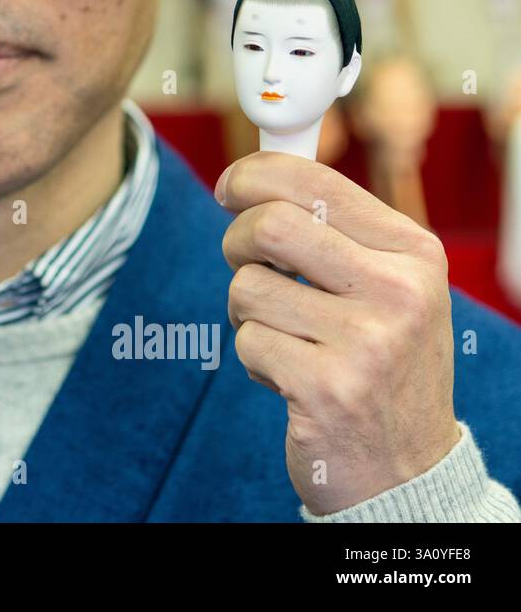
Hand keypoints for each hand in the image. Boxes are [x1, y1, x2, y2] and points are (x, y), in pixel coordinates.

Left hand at [216, 150, 458, 514]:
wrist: (406, 468)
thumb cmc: (379, 362)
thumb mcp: (385, 288)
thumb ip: (332, 231)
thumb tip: (250, 177)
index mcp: (413, 253)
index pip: (315, 181)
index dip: (254, 176)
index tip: (229, 188)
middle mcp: (399, 291)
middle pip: (269, 224)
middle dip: (236, 243)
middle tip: (246, 266)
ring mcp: (367, 342)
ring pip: (247, 287)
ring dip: (246, 313)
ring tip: (286, 338)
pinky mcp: (327, 389)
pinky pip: (247, 341)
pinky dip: (254, 358)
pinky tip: (291, 378)